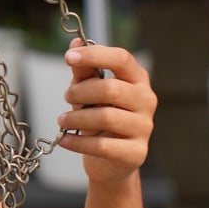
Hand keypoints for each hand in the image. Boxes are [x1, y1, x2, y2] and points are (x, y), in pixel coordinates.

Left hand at [57, 43, 156, 193]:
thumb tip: (74, 45)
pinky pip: (103, 145)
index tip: (69, 57)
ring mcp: (144, 127)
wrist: (109, 163)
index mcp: (138, 79)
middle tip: (67, 96)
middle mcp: (146, 100)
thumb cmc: (100, 122)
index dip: (95, 55)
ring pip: (106, 117)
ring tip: (62, 120)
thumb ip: (84, 72)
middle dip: (82, 91)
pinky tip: (64, 140)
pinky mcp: (136, 153)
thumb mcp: (90, 95)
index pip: (122, 59)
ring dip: (77, 118)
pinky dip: (78, 142)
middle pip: (111, 88)